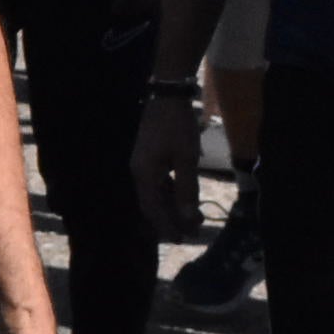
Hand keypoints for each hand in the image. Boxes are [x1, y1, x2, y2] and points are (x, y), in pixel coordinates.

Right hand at [129, 94, 205, 240]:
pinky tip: (184, 197)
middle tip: (192, 231)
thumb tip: (187, 218)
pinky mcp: (148, 157)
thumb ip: (186, 189)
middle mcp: (138, 172)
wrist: (168, 95)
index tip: (181, 239)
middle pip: (152, 204)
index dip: (166, 226)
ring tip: (195, 217)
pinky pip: (157, 183)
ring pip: (155, 194)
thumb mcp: (186, 158)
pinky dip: (170, 193)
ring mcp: (142, 164)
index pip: (152, 209)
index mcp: (143, 174)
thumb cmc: (177, 126)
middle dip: (171, 220)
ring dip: (173, 207)